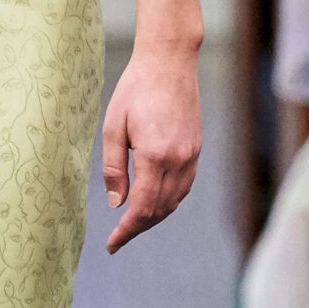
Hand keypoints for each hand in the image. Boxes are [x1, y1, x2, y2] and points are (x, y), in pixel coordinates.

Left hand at [102, 41, 201, 253]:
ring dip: (154, 217)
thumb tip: (116, 203)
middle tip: (118, 238)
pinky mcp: (196, 149)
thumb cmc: (135, 89)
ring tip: (133, 223)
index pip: (142, 208)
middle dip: (138, 228)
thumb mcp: (113, 127)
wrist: (169, 62)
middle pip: (160, 210)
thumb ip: (114, 168)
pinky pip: (184, 187)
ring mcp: (191, 156)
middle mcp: (178, 160)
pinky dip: (168, 201)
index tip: (112, 244)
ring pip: (174, 202)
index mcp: (155, 156)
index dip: (126, 231)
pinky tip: (154, 202)